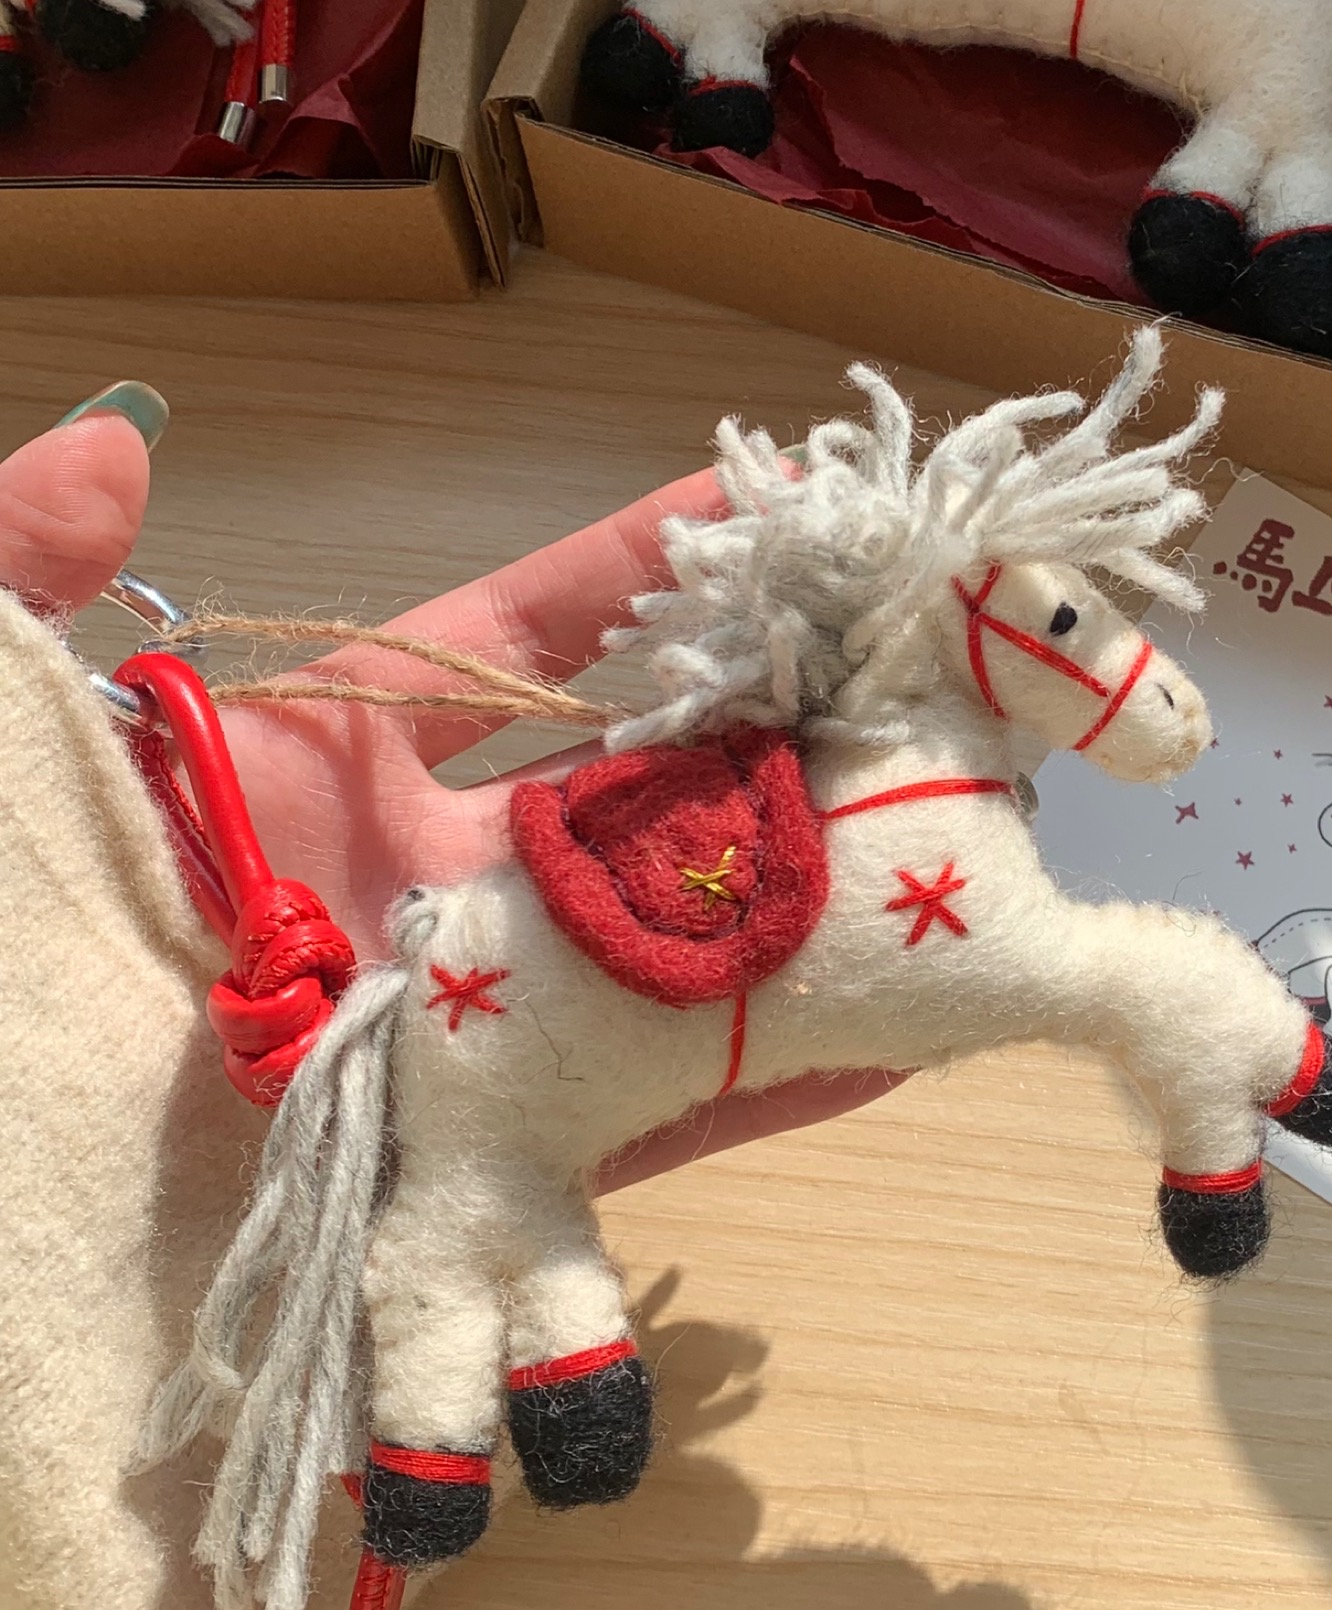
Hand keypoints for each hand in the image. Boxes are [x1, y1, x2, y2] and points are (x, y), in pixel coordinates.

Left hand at [2, 397, 904, 1183]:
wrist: (2, 1166)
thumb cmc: (16, 924)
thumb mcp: (1, 727)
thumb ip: (24, 569)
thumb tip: (118, 444)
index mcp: (327, 759)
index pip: (520, 641)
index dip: (647, 572)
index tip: (781, 507)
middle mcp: (424, 877)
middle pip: (636, 783)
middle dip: (777, 722)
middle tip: (922, 665)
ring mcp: (476, 1016)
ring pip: (672, 932)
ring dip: (807, 884)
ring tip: (958, 831)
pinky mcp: (496, 1150)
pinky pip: (657, 1105)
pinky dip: (773, 1066)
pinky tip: (895, 1026)